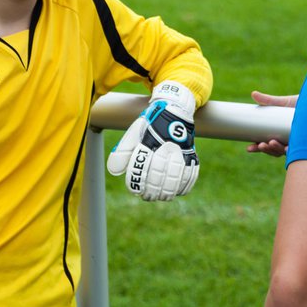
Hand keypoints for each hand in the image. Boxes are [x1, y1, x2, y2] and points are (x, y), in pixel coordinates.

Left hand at [106, 80, 198, 200]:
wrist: (175, 109)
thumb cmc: (151, 123)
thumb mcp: (134, 131)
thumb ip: (123, 150)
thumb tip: (114, 171)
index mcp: (149, 139)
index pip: (141, 164)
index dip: (137, 181)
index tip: (135, 191)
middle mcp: (166, 144)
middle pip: (160, 172)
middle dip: (153, 189)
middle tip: (148, 196)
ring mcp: (181, 149)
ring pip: (177, 175)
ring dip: (169, 190)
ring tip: (162, 197)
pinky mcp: (192, 152)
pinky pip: (192, 172)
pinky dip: (186, 185)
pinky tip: (178, 192)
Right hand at [244, 90, 296, 156]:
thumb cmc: (300, 103)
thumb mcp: (283, 102)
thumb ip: (269, 100)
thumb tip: (253, 93)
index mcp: (281, 135)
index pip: (267, 145)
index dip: (257, 149)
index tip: (248, 148)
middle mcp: (289, 141)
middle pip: (275, 151)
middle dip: (267, 150)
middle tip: (261, 144)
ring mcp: (299, 143)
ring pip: (286, 152)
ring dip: (277, 150)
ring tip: (271, 142)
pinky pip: (301, 150)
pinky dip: (293, 150)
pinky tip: (288, 148)